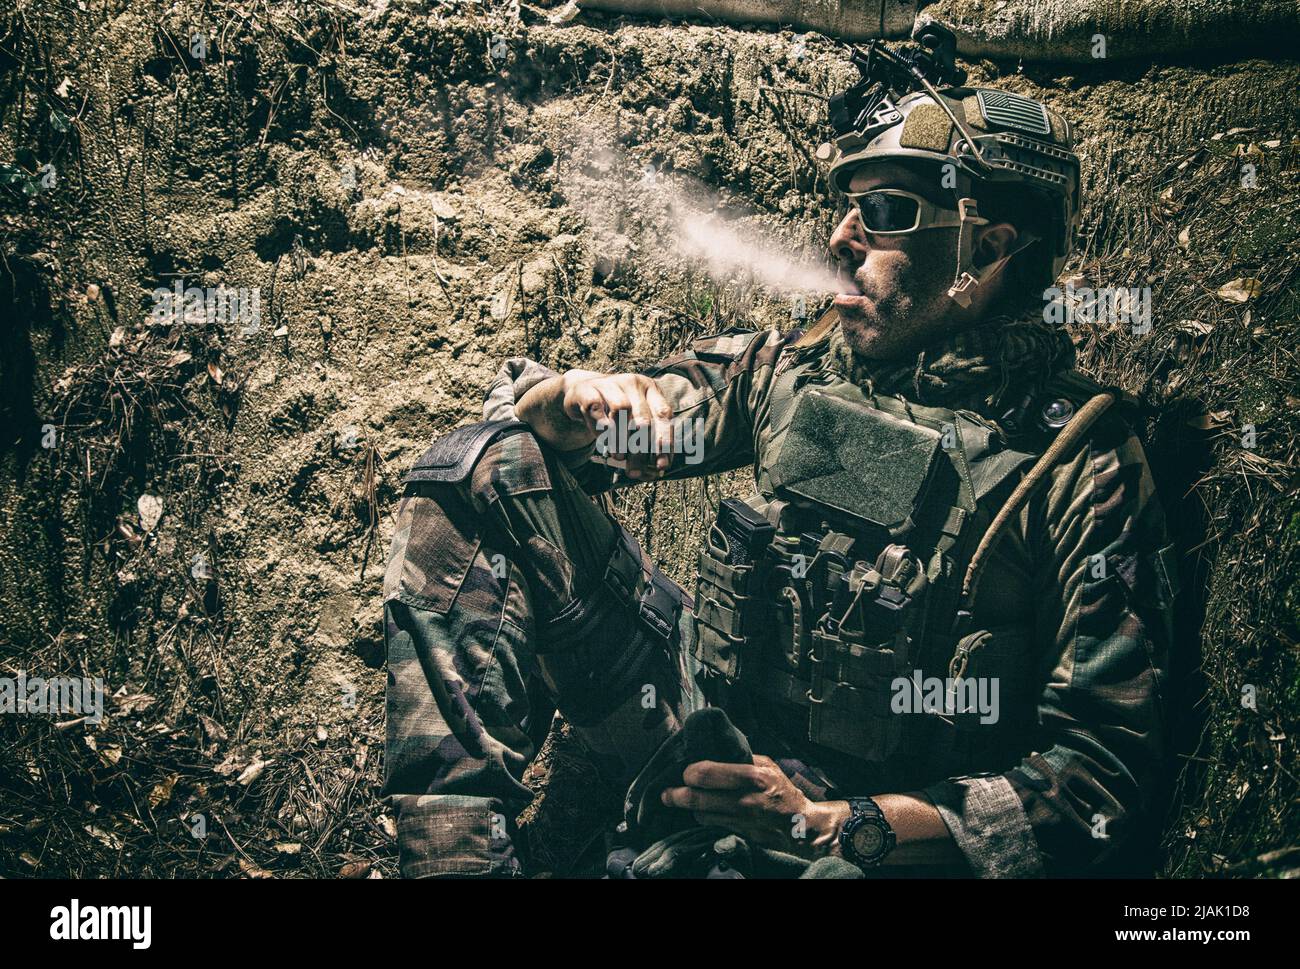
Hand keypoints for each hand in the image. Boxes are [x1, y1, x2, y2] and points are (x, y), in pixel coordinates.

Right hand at [562, 370, 674, 479]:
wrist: (582, 392)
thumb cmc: (614, 412)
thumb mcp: (633, 421)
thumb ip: (645, 441)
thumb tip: (656, 470)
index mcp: (651, 390)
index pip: (663, 415)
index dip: (665, 441)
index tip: (661, 466)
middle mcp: (634, 383)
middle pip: (643, 418)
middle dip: (641, 449)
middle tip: (635, 471)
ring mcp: (611, 383)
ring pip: (621, 409)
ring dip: (621, 438)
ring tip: (619, 457)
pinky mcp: (588, 389)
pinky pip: (596, 408)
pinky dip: (601, 428)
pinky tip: (603, 442)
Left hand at [660, 756, 850, 858]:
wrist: (803, 827)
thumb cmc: (784, 792)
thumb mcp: (769, 767)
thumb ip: (743, 759)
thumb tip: (717, 749)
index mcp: (753, 777)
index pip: (708, 773)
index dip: (690, 773)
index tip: (685, 772)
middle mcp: (745, 800)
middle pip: (698, 799)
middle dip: (676, 795)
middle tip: (666, 793)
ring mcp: (741, 822)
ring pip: (701, 815)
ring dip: (689, 808)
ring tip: (680, 800)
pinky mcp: (740, 836)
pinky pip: (712, 826)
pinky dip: (703, 819)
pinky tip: (700, 812)